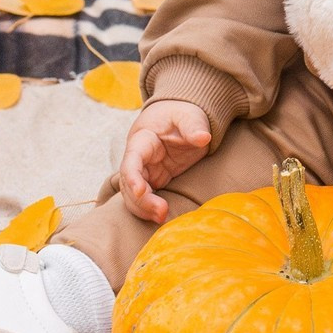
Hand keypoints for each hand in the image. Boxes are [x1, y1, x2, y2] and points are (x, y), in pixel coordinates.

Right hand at [117, 100, 211, 222]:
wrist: (182, 119)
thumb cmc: (183, 114)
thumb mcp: (189, 116)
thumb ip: (193, 126)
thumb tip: (203, 137)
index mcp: (142, 139)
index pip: (131, 159)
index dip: (132, 176)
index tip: (141, 191)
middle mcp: (139, 158)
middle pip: (129, 182)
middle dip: (141, 199)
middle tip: (161, 211)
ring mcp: (145, 171)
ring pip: (134, 194)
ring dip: (144, 208)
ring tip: (162, 218)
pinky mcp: (155, 180)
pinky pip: (145, 198)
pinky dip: (149, 209)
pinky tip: (162, 217)